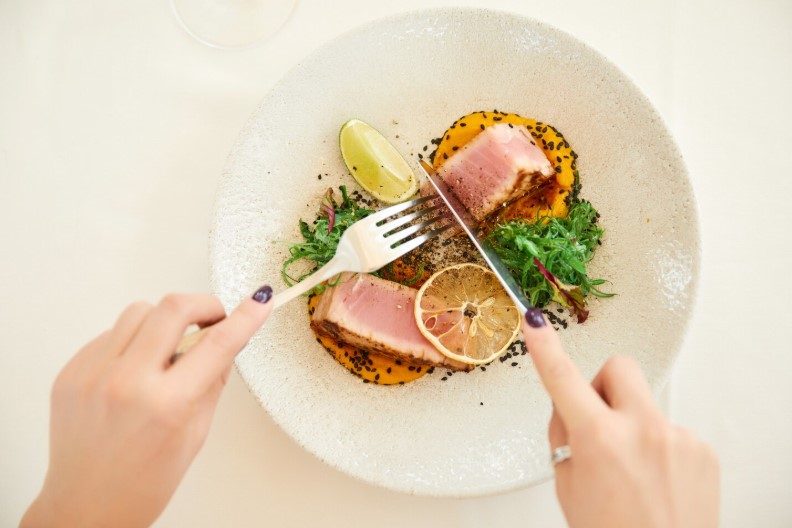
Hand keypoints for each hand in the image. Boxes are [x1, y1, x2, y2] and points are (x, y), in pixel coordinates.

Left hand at [21, 286, 274, 527]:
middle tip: (212, 319)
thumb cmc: (144, 482)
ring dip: (163, 322)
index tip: (259, 302)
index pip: (217, 345)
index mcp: (165, 405)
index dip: (244, 318)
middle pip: (172, 308)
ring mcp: (92, 374)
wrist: (85, 507)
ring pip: (138, 312)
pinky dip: (132, 343)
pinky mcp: (70, 371)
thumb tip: (227, 341)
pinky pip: (111, 334)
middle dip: (202, 305)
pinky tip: (135, 372)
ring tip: (167, 351)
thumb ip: (211, 381)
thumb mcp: (195, 434)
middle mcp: (125, 383)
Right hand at [521, 308, 719, 527]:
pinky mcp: (703, 450)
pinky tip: (655, 481)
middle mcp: (641, 430)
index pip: (562, 379)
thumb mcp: (568, 486)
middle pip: (618, 368)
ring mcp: (677, 438)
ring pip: (643, 404)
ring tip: (632, 472)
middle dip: (602, 384)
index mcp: (600, 440)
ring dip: (631, 425)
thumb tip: (570, 406)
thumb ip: (567, 437)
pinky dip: (657, 448)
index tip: (535, 323)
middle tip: (596, 418)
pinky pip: (669, 430)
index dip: (544, 347)